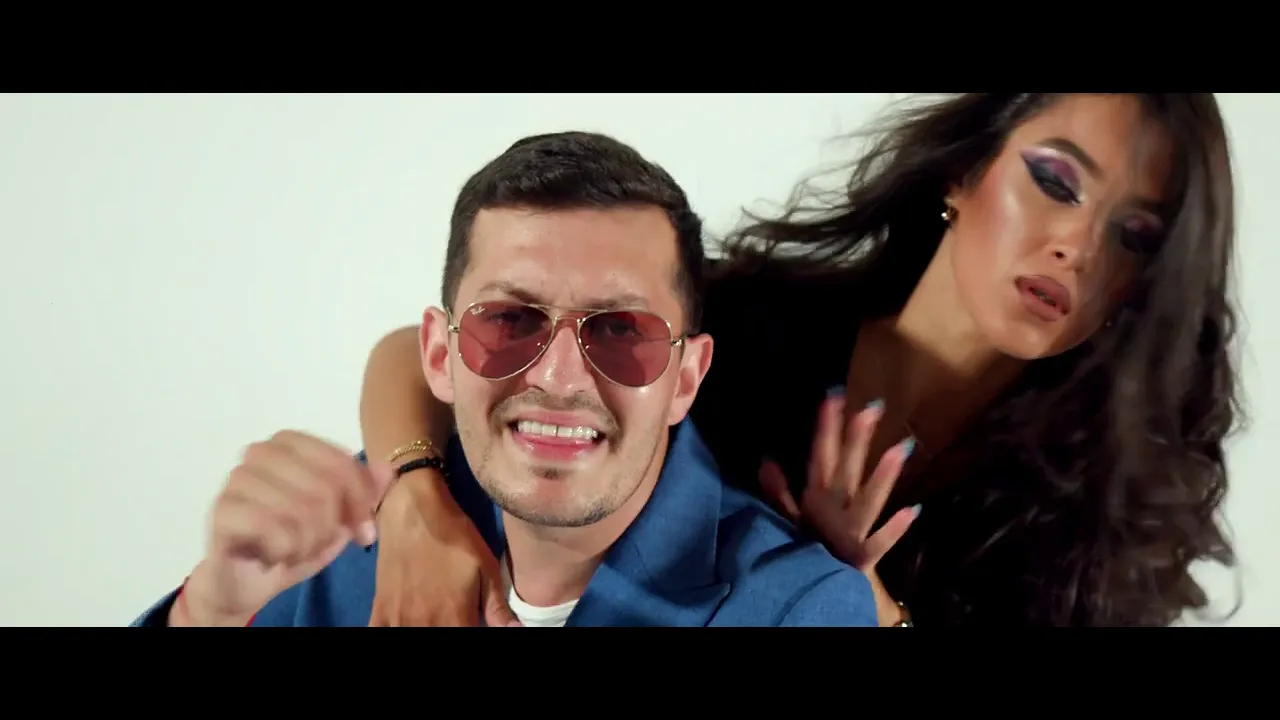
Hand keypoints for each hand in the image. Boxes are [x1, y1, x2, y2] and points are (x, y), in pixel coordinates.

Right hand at [178, 431, 394, 626]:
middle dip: (332, 528)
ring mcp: (237, 479)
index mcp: (290, 443)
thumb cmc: (292, 541)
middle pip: (324, 487)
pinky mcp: (222, 510)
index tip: (365, 531)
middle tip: (318, 544)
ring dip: (306, 543)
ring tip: (293, 549)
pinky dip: (284, 551)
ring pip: (301, 510)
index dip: (361, 501)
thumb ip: (364, 493)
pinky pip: (274, 530)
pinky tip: (271, 554)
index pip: (342, 463)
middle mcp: (261, 452)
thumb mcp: (339, 519)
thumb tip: (389, 469)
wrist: (245, 580)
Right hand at [369, 470, 520, 626]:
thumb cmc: (455, 537)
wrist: (413, 511)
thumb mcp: (486, 568)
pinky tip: (406, 618)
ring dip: (425, 628)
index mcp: (455, 619)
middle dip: (451, 627)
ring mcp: (398, 620)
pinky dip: (395, 628)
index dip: (472, 630)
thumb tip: (517, 631)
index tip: (472, 620)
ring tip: (435, 614)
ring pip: (413, 637)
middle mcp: (426, 625)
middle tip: (453, 613)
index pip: (468, 639)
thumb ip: (497, 607)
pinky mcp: (379, 610)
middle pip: (438, 641)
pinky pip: (381, 633)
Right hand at [759, 394, 918, 625]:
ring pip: (867, 500)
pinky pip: (879, 542)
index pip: (821, 456)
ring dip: (882, 476)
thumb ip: (779, 491)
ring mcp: (849, 532)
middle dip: (856, 439)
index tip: (834, 396)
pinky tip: (914, 510)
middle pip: (846, 470)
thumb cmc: (811, 546)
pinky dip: (894, 529)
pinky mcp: (863, 555)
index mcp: (816, 498)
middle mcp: (832, 510)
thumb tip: (765, 460)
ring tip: (901, 449)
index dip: (827, 427)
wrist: (819, 590)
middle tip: (872, 408)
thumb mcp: (789, 518)